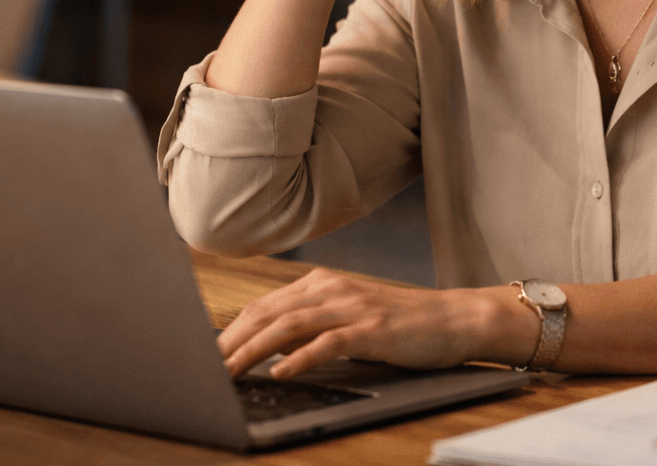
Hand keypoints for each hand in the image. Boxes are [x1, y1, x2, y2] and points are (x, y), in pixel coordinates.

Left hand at [217, 268, 526, 379]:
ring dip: (253, 351)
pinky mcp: (372, 328)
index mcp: (320, 284)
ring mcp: (351, 306)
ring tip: (227, 372)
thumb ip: (311, 326)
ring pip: (288, 326)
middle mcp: (330, 289)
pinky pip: (328, 342)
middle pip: (266, 314)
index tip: (201, 354)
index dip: (228, 330)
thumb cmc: (400, 324)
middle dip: (230, 342)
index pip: (261, 307)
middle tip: (201, 367)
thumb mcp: (349, 318)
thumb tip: (267, 350)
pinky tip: (281, 372)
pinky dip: (300, 357)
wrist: (454, 319)